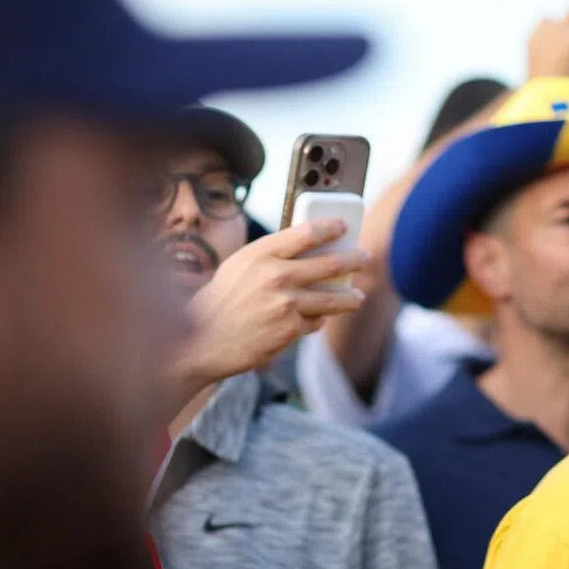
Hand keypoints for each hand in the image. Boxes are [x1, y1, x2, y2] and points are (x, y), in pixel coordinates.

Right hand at [170, 219, 366, 394]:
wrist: (203, 341)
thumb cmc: (220, 302)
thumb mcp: (239, 267)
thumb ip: (269, 258)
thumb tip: (306, 254)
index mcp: (260, 253)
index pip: (305, 233)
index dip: (330, 228)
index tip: (343, 227)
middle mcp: (276, 274)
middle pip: (329, 264)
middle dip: (353, 260)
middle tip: (365, 258)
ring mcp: (286, 302)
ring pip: (332, 297)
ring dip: (350, 297)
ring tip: (358, 297)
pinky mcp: (291, 328)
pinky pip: (315, 321)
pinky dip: (317, 321)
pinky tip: (316, 320)